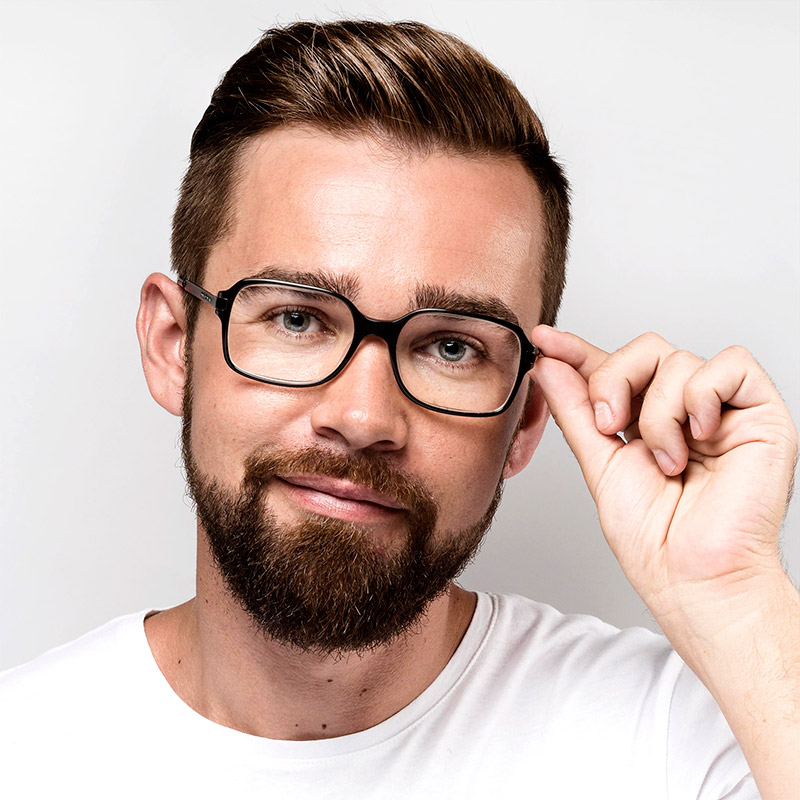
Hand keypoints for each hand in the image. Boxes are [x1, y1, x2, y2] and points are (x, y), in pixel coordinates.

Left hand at [528, 326, 798, 621]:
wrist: (691, 576)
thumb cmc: (653, 537)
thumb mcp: (599, 464)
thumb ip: (576, 411)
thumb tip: (551, 365)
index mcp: (645, 420)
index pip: (612, 368)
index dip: (578, 350)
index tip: (546, 341)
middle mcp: (683, 409)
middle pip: (645, 349)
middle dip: (614, 379)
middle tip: (610, 425)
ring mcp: (722, 409)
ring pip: (678, 359)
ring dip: (659, 412)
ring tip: (667, 460)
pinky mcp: (761, 412)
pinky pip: (730, 365)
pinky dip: (702, 397)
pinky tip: (701, 436)